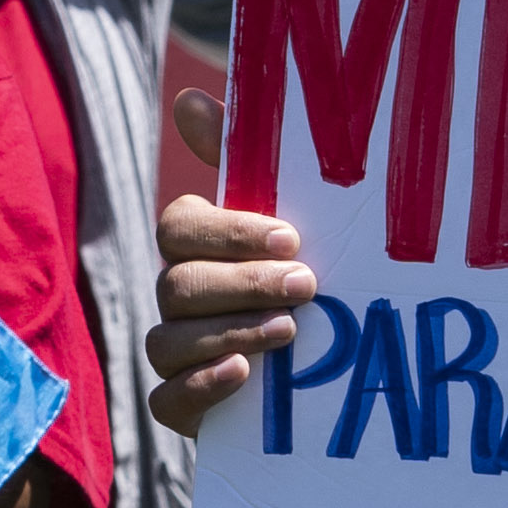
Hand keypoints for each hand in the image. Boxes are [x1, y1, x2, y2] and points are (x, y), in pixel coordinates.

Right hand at [144, 77, 322, 440]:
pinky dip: (199, 387)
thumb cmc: (314, 271)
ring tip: (289, 332)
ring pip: (167, 341)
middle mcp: (179, 295)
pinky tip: (243, 376)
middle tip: (306, 285)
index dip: (230, 232)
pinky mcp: (185, 406)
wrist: (343, 366)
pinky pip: (164, 400)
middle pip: (177, 283)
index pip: (180, 226)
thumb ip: (247, 160)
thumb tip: (188, 102)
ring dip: (228, 333)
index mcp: (197, 244)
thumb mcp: (296, 215)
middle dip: (242, 284)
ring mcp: (177, 352)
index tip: (293, 237)